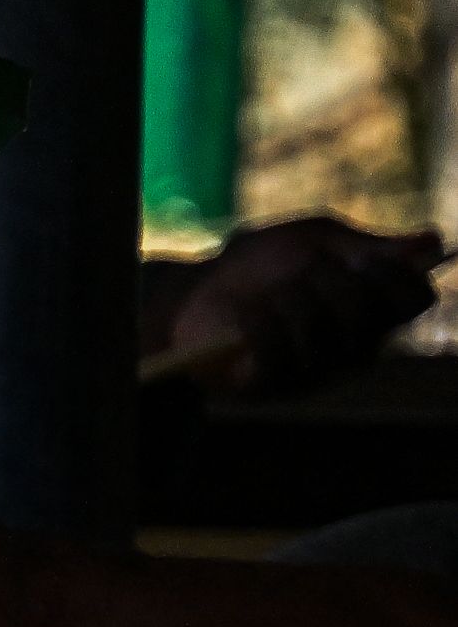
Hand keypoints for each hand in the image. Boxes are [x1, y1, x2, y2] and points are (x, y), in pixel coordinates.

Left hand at [148, 214, 442, 394]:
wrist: (196, 290)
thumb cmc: (260, 264)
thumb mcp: (314, 239)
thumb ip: (366, 243)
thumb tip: (431, 240)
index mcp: (372, 308)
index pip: (414, 300)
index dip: (399, 278)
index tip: (365, 259)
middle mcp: (352, 346)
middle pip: (370, 318)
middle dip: (334, 284)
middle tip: (304, 269)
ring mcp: (313, 372)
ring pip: (324, 335)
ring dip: (292, 300)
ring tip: (270, 292)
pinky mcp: (271, 387)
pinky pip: (280, 353)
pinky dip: (261, 322)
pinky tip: (248, 312)